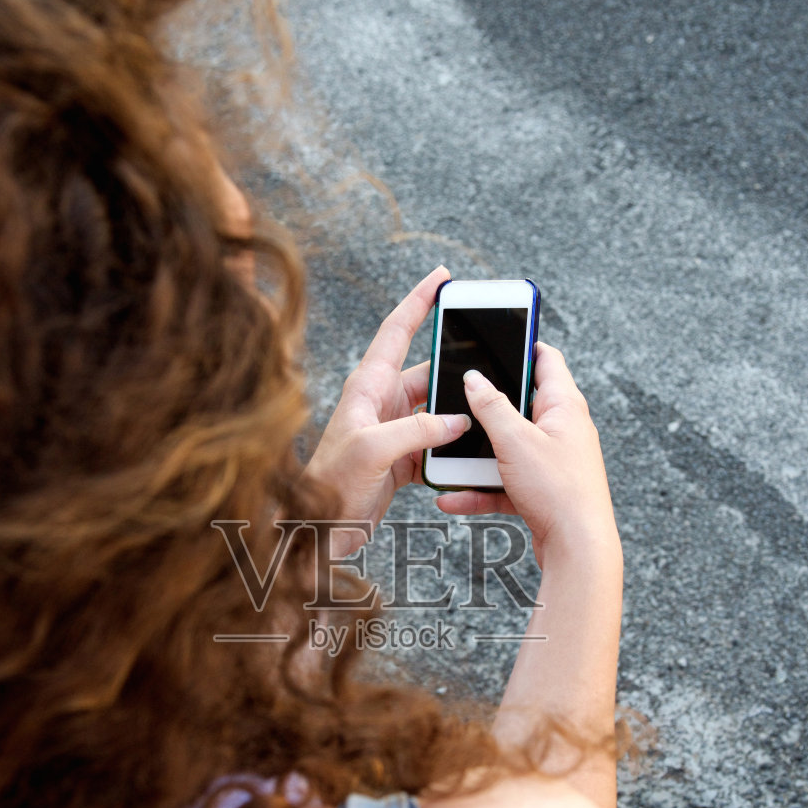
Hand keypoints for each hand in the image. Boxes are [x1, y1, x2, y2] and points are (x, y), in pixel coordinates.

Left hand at [304, 267, 469, 548]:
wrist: (319, 530)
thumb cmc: (329, 488)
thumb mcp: (372, 451)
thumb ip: (416, 431)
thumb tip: (456, 420)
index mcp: (367, 387)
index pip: (396, 331)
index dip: (419, 301)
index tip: (442, 277)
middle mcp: (380, 403)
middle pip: (427, 370)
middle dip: (456, 362)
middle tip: (488, 349)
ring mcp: (393, 429)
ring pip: (437, 407)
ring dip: (459, 409)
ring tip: (487, 405)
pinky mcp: (402, 457)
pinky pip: (436, 440)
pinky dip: (453, 444)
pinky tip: (470, 447)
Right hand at [437, 343, 619, 568]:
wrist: (578, 549)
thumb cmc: (559, 491)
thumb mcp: (515, 440)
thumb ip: (491, 406)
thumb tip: (474, 378)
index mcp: (564, 406)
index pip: (546, 359)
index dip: (521, 345)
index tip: (495, 339)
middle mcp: (563, 430)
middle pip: (520, 405)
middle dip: (486, 409)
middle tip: (458, 402)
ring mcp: (554, 461)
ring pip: (508, 449)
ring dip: (477, 456)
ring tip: (447, 459)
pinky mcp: (544, 491)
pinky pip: (506, 483)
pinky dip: (481, 489)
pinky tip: (452, 498)